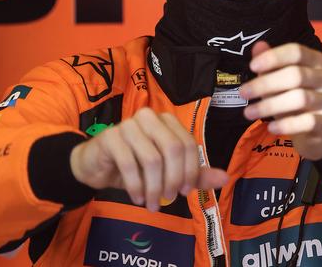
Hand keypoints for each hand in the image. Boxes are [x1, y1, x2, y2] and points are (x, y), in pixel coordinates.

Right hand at [70, 107, 228, 211]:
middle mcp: (149, 117)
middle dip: (174, 179)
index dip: (191, 170)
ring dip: (155, 187)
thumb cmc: (135, 165)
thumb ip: (194, 174)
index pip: (188, 144)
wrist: (96, 165)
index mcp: (166, 121)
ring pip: (152, 159)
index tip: (184, 191)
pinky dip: (137, 186)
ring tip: (153, 204)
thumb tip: (224, 177)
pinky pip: (130, 164)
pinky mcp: (111, 137)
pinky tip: (138, 197)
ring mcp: (128, 125)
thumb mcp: (167, 172)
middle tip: (169, 199)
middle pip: (173, 149)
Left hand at [240, 42, 321, 160]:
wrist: (319, 132)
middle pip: (296, 75)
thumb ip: (270, 64)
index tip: (252, 66)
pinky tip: (271, 128)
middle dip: (265, 84)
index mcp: (316, 61)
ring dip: (270, 105)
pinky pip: (308, 122)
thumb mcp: (280, 81)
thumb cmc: (295, 100)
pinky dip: (286, 125)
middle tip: (243, 93)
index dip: (274, 57)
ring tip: (249, 113)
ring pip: (300, 98)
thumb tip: (258, 46)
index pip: (297, 52)